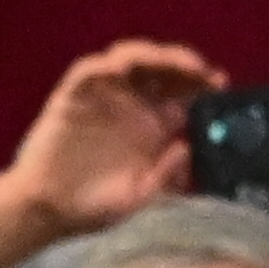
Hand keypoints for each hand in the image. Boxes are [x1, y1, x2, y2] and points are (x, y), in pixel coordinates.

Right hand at [0, 40, 216, 267]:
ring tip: (167, 63)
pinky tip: (119, 68)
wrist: (48, 211)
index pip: (184, 95)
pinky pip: (88, 71)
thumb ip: (166, 174)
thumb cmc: (96, 207)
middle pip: (162, 70)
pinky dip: (104, 65)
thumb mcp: (141, 197)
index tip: (220, 85)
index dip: (203, 85)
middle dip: (183, 64)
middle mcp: (132, 105)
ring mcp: (102, 97)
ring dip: (150, 56)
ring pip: (130, 61)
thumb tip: (187, 146)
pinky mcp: (72, 96)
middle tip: (201, 70)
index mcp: (154, 127)